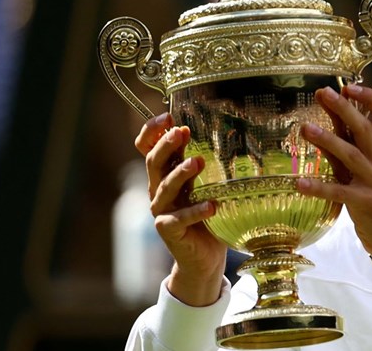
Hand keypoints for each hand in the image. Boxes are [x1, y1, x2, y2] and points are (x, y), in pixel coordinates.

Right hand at [135, 113, 226, 305]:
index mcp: (166, 174)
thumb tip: (224, 130)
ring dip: (180, 173)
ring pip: (164, 187)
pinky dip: (195, 211)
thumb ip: (205, 163)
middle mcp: (158, 189)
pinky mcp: (169, 231)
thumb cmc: (208, 215)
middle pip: (153, 162)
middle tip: (182, 131)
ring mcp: (162, 211)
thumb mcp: (207, 184)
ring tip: (198, 162)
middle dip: (166, 145)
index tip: (167, 116)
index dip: (151, 131)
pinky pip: (177, 219)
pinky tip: (212, 206)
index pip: (147, 147)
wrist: (205, 256)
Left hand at [297, 85, 371, 255]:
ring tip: (305, 129)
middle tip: (323, 93)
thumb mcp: (364, 168)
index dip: (370, 99)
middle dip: (345, 109)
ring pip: (352, 155)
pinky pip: (339, 191)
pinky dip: (319, 187)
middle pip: (366, 129)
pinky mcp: (365, 202)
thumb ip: (349, 145)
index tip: (348, 87)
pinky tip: (299, 182)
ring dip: (328, 140)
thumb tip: (332, 117)